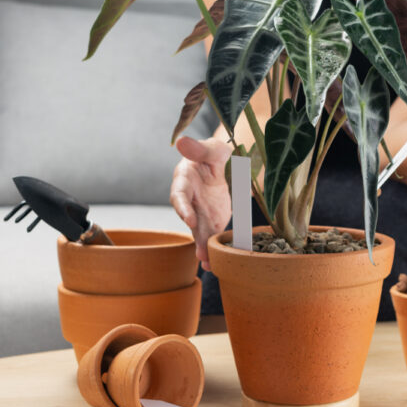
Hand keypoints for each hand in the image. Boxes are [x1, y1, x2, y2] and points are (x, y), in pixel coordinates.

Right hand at [170, 136, 232, 270]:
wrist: (226, 165)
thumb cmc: (215, 154)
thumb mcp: (212, 148)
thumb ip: (199, 148)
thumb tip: (182, 141)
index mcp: (185, 179)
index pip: (180, 194)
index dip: (183, 207)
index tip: (190, 219)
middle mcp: (189, 199)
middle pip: (189, 219)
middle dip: (195, 235)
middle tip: (201, 251)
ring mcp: (199, 212)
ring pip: (199, 232)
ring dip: (203, 248)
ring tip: (208, 263)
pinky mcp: (210, 221)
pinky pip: (210, 237)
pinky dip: (212, 250)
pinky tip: (214, 265)